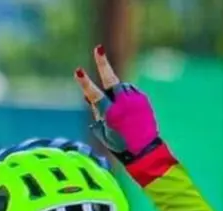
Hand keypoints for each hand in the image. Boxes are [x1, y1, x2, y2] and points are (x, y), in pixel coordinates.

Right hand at [74, 46, 160, 162]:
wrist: (144, 149)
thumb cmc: (119, 143)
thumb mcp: (102, 130)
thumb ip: (95, 112)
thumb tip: (88, 96)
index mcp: (110, 113)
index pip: (94, 94)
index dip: (85, 83)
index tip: (78, 70)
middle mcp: (123, 103)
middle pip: (111, 80)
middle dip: (103, 63)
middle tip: (98, 48)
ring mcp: (134, 99)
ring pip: (120, 86)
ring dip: (114, 90)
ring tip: (117, 107)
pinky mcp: (142, 99)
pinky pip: (130, 91)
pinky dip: (125, 95)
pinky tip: (126, 108)